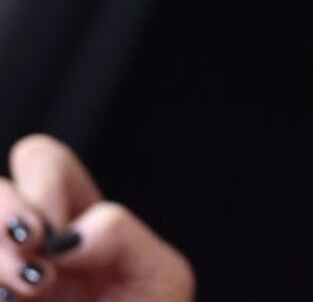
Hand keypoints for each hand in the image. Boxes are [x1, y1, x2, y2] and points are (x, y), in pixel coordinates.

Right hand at [1, 134, 193, 301]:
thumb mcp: (159, 278)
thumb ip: (122, 238)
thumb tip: (67, 236)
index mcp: (73, 222)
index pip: (40, 162)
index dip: (42, 181)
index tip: (56, 233)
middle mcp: (28, 245)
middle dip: (5, 215)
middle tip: (34, 262)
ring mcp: (7, 276)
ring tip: (20, 294)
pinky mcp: (0, 297)